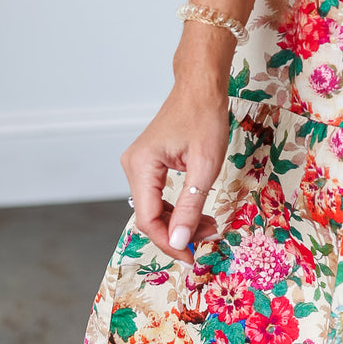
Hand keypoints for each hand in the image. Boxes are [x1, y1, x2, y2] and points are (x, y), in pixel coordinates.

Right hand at [121, 81, 229, 262]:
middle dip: (179, 233)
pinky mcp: (149, 164)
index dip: (170, 243)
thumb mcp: (205, 165)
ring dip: (180, 222)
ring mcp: (139, 165)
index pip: (148, 219)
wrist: (201, 86)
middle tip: (209, 240)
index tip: (193, 257)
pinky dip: (177, 208)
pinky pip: (158, 196)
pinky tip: (198, 214)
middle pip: (149, 217)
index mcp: (141, 166)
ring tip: (209, 228)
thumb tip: (179, 241)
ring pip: (154, 209)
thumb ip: (190, 205)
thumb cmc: (205, 117)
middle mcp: (133, 166)